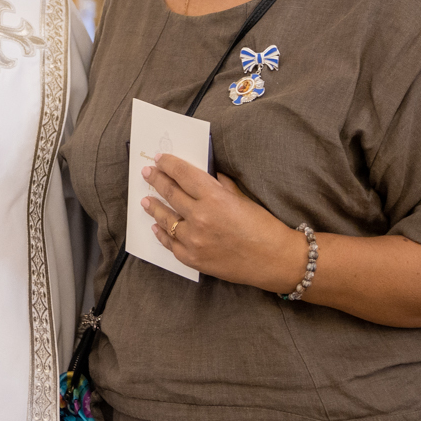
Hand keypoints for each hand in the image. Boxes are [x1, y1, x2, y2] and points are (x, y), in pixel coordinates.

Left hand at [140, 153, 307, 293]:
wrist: (275, 261)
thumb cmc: (264, 227)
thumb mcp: (242, 199)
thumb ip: (221, 186)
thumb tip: (206, 175)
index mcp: (214, 197)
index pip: (183, 174)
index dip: (169, 164)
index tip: (159, 159)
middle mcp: (200, 217)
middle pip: (170, 193)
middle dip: (157, 180)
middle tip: (147, 173)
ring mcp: (194, 240)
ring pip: (165, 219)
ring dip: (154, 207)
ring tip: (145, 200)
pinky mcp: (193, 259)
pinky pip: (170, 244)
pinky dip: (162, 234)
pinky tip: (156, 227)